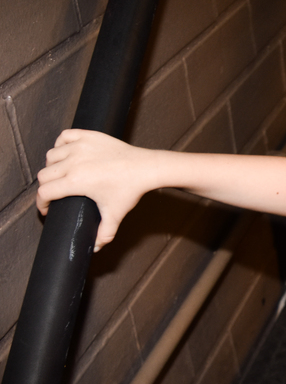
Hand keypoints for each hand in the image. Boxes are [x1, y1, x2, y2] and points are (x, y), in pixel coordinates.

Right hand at [36, 129, 156, 251]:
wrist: (146, 167)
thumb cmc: (130, 189)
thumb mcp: (115, 214)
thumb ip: (104, 234)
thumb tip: (96, 248)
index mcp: (76, 181)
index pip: (45, 192)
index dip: (41, 204)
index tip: (47, 208)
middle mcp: (73, 162)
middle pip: (44, 175)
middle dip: (46, 187)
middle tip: (56, 193)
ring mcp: (80, 146)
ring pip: (51, 155)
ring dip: (53, 166)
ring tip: (61, 175)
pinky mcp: (88, 136)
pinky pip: (64, 137)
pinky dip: (61, 144)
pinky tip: (67, 154)